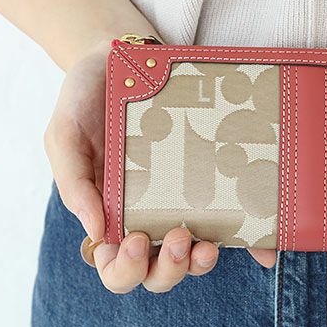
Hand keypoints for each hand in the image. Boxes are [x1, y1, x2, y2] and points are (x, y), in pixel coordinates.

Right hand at [44, 40, 274, 293]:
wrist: (124, 56)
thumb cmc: (87, 98)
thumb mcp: (64, 135)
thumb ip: (74, 183)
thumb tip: (98, 233)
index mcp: (108, 213)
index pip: (114, 264)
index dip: (125, 269)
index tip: (135, 241)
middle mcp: (146, 215)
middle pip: (157, 271)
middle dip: (168, 269)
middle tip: (178, 236)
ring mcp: (180, 201)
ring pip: (193, 255)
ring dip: (201, 262)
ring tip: (208, 242)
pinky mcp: (210, 184)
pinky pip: (232, 221)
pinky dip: (249, 242)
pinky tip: (262, 247)